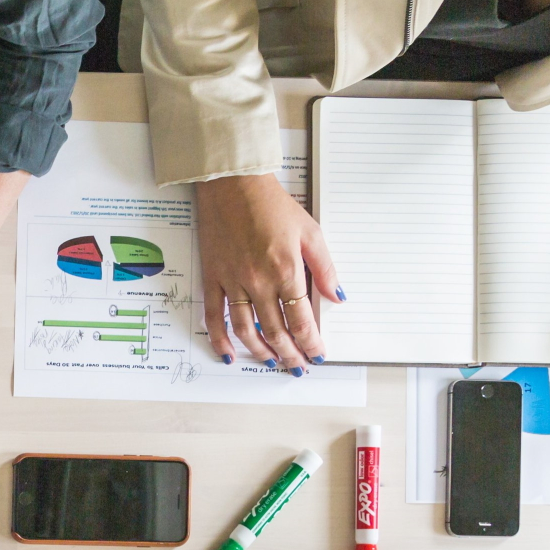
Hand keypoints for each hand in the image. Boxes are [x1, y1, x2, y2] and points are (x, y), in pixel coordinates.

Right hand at [194, 174, 342, 374]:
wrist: (232, 183)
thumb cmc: (271, 204)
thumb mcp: (310, 231)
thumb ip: (324, 268)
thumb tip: (337, 297)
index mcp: (286, 269)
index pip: (302, 320)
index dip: (311, 343)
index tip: (317, 354)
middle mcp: (258, 281)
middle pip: (276, 331)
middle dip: (290, 353)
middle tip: (298, 365)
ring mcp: (232, 281)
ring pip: (247, 330)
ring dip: (262, 352)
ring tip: (272, 362)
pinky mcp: (212, 277)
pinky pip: (214, 316)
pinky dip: (220, 339)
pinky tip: (230, 354)